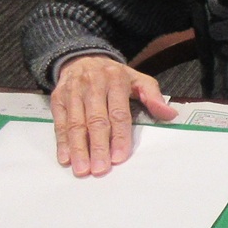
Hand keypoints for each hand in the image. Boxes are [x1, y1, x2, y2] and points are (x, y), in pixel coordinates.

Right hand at [51, 55, 178, 176]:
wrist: (82, 57)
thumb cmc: (114, 75)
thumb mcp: (138, 79)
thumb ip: (153, 96)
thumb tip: (170, 114)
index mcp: (115, 81)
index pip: (119, 113)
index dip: (119, 136)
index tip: (120, 157)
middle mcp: (92, 85)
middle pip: (96, 120)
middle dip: (98, 146)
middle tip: (100, 169)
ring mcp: (73, 92)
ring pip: (75, 123)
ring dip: (78, 148)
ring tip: (82, 169)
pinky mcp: (57, 98)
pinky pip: (59, 122)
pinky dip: (62, 142)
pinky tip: (65, 158)